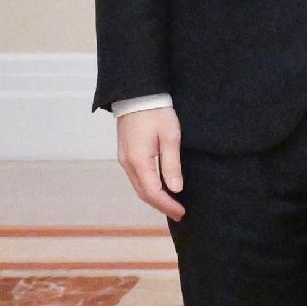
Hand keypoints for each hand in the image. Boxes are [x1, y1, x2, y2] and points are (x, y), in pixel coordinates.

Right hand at [116, 105, 185, 223]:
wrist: (137, 93)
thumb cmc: (156, 112)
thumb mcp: (170, 136)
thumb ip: (172, 164)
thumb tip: (175, 189)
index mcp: (139, 160)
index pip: (153, 192)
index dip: (167, 205)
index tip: (181, 212)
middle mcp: (128, 163)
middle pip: (143, 193)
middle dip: (161, 205)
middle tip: (179, 213)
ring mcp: (124, 158)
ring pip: (139, 186)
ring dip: (154, 197)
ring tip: (171, 203)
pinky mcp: (125, 153)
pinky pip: (136, 177)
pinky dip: (148, 186)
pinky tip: (160, 187)